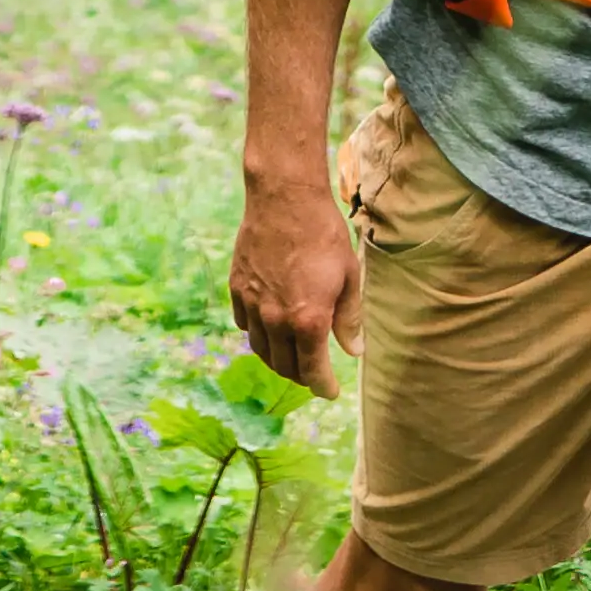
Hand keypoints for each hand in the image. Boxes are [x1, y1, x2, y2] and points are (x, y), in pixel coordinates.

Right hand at [226, 169, 361, 397]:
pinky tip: (269, 327)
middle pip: (284, 366)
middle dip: (302, 376)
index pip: (312, 371)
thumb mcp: (348, 277)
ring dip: (278, 359)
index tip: (330, 391)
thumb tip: (354, 350)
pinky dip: (258, 334)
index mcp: (307, 320)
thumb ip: (349, 319)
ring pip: (260, 350)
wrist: (285, 198)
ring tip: (292, 356)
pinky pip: (244, 325)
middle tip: (315, 372)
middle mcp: (275, 320)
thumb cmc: (324, 235)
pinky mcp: (237, 289)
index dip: (323, 387)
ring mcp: (252, 305)